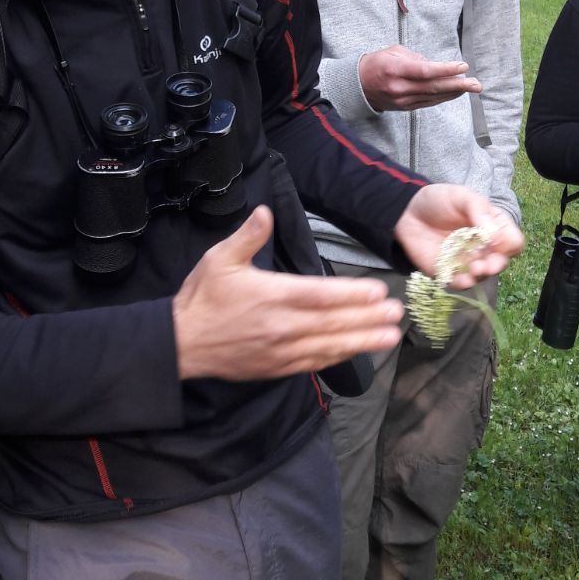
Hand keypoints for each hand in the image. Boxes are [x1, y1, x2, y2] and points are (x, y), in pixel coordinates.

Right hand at [172, 206, 403, 381]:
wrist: (181, 345)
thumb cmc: (202, 299)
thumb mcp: (219, 259)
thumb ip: (247, 236)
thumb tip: (265, 211)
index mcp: (271, 295)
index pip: (320, 295)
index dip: (352, 295)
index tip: (378, 291)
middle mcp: (281, 326)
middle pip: (333, 322)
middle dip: (368, 318)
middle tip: (397, 313)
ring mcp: (281, 350)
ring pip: (329, 346)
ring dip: (362, 341)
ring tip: (390, 336)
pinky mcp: (278, 367)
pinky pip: (316, 363)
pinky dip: (339, 357)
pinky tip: (358, 351)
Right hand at [359, 45, 480, 111]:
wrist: (357, 85)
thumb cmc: (377, 63)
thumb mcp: (394, 51)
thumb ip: (417, 57)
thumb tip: (438, 66)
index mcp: (395, 69)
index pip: (425, 71)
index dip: (446, 70)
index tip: (463, 66)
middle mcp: (399, 87)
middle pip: (434, 87)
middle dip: (458, 85)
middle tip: (476, 84)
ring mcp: (402, 100)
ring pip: (434, 96)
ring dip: (455, 92)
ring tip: (472, 87)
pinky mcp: (405, 108)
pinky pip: (429, 102)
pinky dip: (444, 97)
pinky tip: (456, 92)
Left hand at [394, 185, 522, 286]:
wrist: (407, 211)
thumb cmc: (438, 201)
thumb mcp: (462, 196)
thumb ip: (479, 210)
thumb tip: (495, 235)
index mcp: (493, 227)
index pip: (513, 241)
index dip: (509, 244)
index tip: (496, 241)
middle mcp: (484, 247)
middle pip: (501, 262)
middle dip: (496, 264)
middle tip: (486, 264)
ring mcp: (467, 261)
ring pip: (482, 275)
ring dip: (481, 275)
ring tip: (474, 268)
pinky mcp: (449, 272)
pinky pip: (461, 283)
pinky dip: (464, 283)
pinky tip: (462, 278)